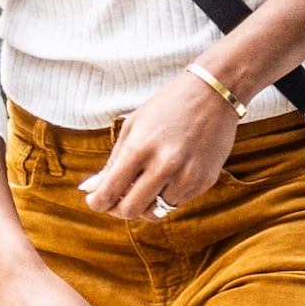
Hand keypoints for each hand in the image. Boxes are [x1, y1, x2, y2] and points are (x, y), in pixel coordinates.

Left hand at [83, 72, 237, 218]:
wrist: (214, 93)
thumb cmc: (168, 106)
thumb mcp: (134, 127)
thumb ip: (112, 162)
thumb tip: (90, 190)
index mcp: (140, 148)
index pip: (109, 192)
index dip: (97, 202)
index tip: (95, 201)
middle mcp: (164, 166)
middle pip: (130, 210)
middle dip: (116, 209)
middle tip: (115, 200)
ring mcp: (187, 176)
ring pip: (154, 212)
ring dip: (143, 204)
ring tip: (142, 186)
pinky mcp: (204, 182)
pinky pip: (176, 203)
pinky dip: (165, 196)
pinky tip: (166, 178)